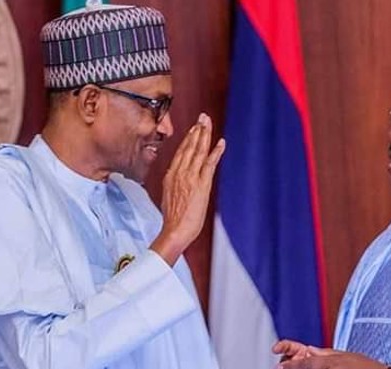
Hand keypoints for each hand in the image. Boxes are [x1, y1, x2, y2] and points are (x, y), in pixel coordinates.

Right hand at [151, 113, 224, 264]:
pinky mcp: (201, 184)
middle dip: (197, 130)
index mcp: (171, 175)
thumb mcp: (169, 196)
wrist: (175, 229)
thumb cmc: (173, 218)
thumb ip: (174, 184)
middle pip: (190, 147)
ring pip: (198, 151)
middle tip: (203, 117)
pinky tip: (221, 142)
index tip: (194, 127)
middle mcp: (180, 172)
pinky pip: (210, 164)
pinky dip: (216, 152)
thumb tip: (178, 181)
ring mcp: (190, 177)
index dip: (188, 138)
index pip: (181, 152)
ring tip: (209, 123)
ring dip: (204, 135)